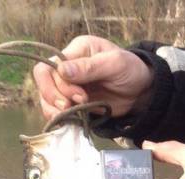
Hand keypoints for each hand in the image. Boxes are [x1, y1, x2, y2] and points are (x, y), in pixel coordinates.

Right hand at [33, 35, 153, 119]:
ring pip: (46, 98)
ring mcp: (68, 86)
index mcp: (76, 51)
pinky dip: (59, 118)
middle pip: (44, 81)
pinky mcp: (72, 102)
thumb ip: (89, 67)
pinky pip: (55, 111)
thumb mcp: (115, 64)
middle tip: (74, 106)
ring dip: (53, 110)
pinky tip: (70, 121)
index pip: (50, 66)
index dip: (60, 85)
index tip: (81, 96)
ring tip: (70, 115)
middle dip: (55, 97)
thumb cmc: (131, 71)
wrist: (141, 91)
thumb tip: (62, 70)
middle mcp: (68, 67)